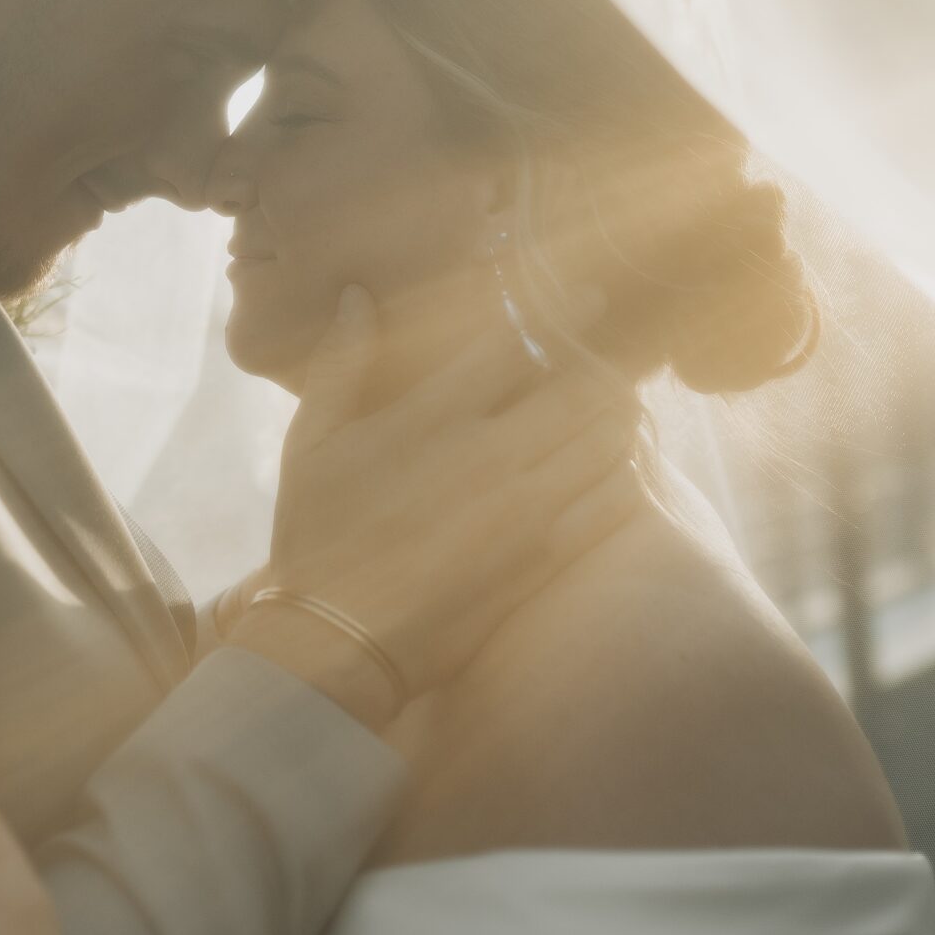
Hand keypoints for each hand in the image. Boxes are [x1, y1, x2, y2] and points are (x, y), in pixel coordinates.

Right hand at [242, 285, 642, 696]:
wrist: (337, 641)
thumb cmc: (315, 534)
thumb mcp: (309, 442)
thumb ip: (341, 363)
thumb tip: (359, 294)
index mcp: (428, 419)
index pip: (514, 344)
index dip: (559, 312)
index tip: (588, 298)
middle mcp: (485, 457)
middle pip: (581, 387)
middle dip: (606, 363)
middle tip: (619, 351)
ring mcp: (521, 510)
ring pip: (607, 439)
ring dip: (620, 414)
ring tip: (623, 402)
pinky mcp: (542, 558)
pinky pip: (612, 501)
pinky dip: (625, 473)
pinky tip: (619, 465)